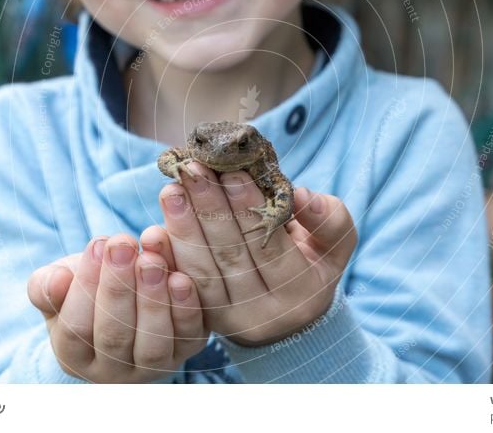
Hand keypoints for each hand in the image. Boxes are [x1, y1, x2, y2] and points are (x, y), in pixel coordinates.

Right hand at [27, 232, 207, 382]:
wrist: (128, 290)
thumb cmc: (88, 287)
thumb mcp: (62, 283)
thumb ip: (47, 285)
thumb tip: (56, 280)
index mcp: (75, 356)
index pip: (75, 329)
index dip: (84, 287)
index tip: (97, 244)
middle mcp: (114, 371)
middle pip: (114, 336)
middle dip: (118, 287)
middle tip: (123, 245)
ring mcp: (153, 366)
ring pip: (153, 343)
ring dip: (152, 299)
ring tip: (150, 259)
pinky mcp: (187, 351)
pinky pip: (188, 336)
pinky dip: (186, 308)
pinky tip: (181, 278)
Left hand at [158, 163, 356, 346]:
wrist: (289, 320)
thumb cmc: (312, 266)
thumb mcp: (334, 245)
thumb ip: (329, 220)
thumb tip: (302, 196)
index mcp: (301, 294)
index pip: (270, 247)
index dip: (249, 209)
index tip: (232, 171)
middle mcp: (264, 315)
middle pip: (232, 257)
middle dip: (210, 210)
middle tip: (193, 171)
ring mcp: (229, 322)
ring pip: (202, 272)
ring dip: (183, 228)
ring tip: (172, 190)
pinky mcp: (203, 321)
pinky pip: (183, 285)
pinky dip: (170, 253)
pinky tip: (159, 224)